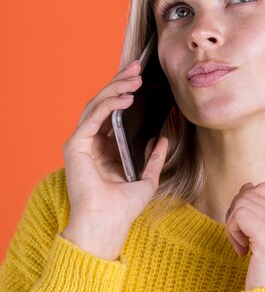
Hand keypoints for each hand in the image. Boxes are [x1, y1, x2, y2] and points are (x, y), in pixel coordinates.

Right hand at [62, 60, 168, 258]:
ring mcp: (81, 143)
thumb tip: (163, 138)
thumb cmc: (123, 208)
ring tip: (135, 78)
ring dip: (116, 88)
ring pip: (96, 105)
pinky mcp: (75, 145)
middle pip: (104, 104)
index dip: (126, 93)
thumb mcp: (147, 179)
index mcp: (105, 149)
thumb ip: (153, 158)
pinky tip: (127, 97)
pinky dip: (109, 104)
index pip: (114, 113)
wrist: (108, 223)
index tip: (142, 78)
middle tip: (138, 68)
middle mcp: (91, 143)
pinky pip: (92, 116)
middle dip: (121, 83)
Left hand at [225, 183, 264, 290]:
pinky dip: (232, 231)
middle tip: (239, 238)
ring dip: (233, 224)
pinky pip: (239, 216)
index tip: (245, 230)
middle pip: (250, 193)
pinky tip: (241, 251)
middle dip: (236, 213)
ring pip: (242, 203)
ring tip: (241, 247)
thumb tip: (247, 187)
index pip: (263, 189)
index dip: (245, 204)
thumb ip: (261, 213)